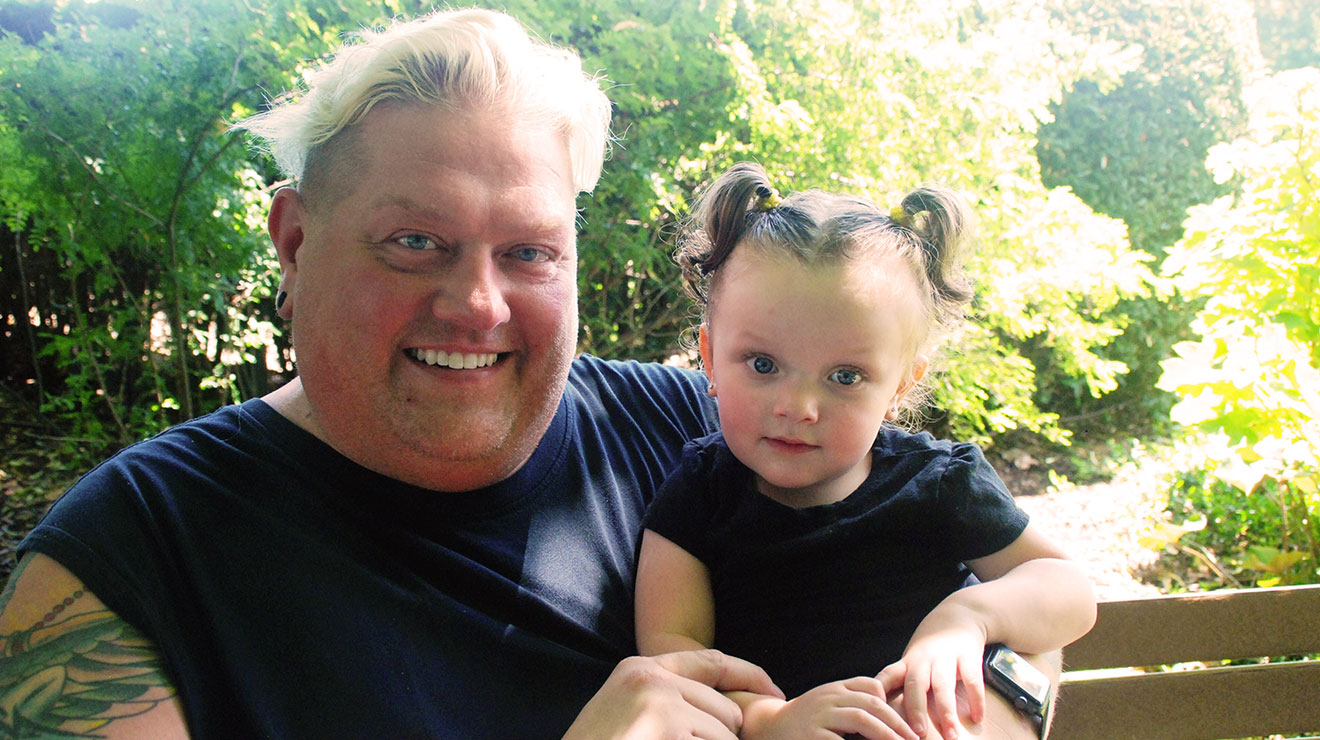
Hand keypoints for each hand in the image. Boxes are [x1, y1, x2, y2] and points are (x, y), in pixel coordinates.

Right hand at [561, 650, 782, 739]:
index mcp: (639, 669)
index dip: (748, 675)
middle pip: (726, 708)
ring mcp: (658, 700)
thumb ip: (669, 699)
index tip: (774, 691)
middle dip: (720, 738)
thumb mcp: (629, 714)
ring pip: (725, 734)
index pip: (711, 661)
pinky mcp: (667, 725)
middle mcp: (650, 676)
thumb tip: (731, 711)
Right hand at [740, 677, 917, 739]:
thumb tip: (885, 705)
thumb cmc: (804, 718)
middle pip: (871, 703)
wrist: (766, 726)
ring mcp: (819, 715)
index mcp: (835, 688)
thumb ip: (851, 700)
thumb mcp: (827, 702)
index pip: (870, 686)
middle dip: (897, 721)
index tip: (908, 723)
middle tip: (916, 738)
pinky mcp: (810, 735)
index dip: (891, 702)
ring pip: (861, 718)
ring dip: (886, 733)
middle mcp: (828, 697)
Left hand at [877, 604, 986, 739]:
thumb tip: (884, 712)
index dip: (880, 693)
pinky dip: (976, 700)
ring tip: (951, 735)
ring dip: (946, 711)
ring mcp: (946, 656)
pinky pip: (972, 680)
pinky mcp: (969, 655)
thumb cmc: (931, 647)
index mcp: (907, 662)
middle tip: (917, 734)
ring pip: (943, 685)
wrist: (959, 615)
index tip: (878, 714)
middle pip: (915, 684)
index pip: (888, 676)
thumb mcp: (913, 660)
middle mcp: (924, 659)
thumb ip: (901, 683)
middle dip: (916, 710)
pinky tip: (977, 718)